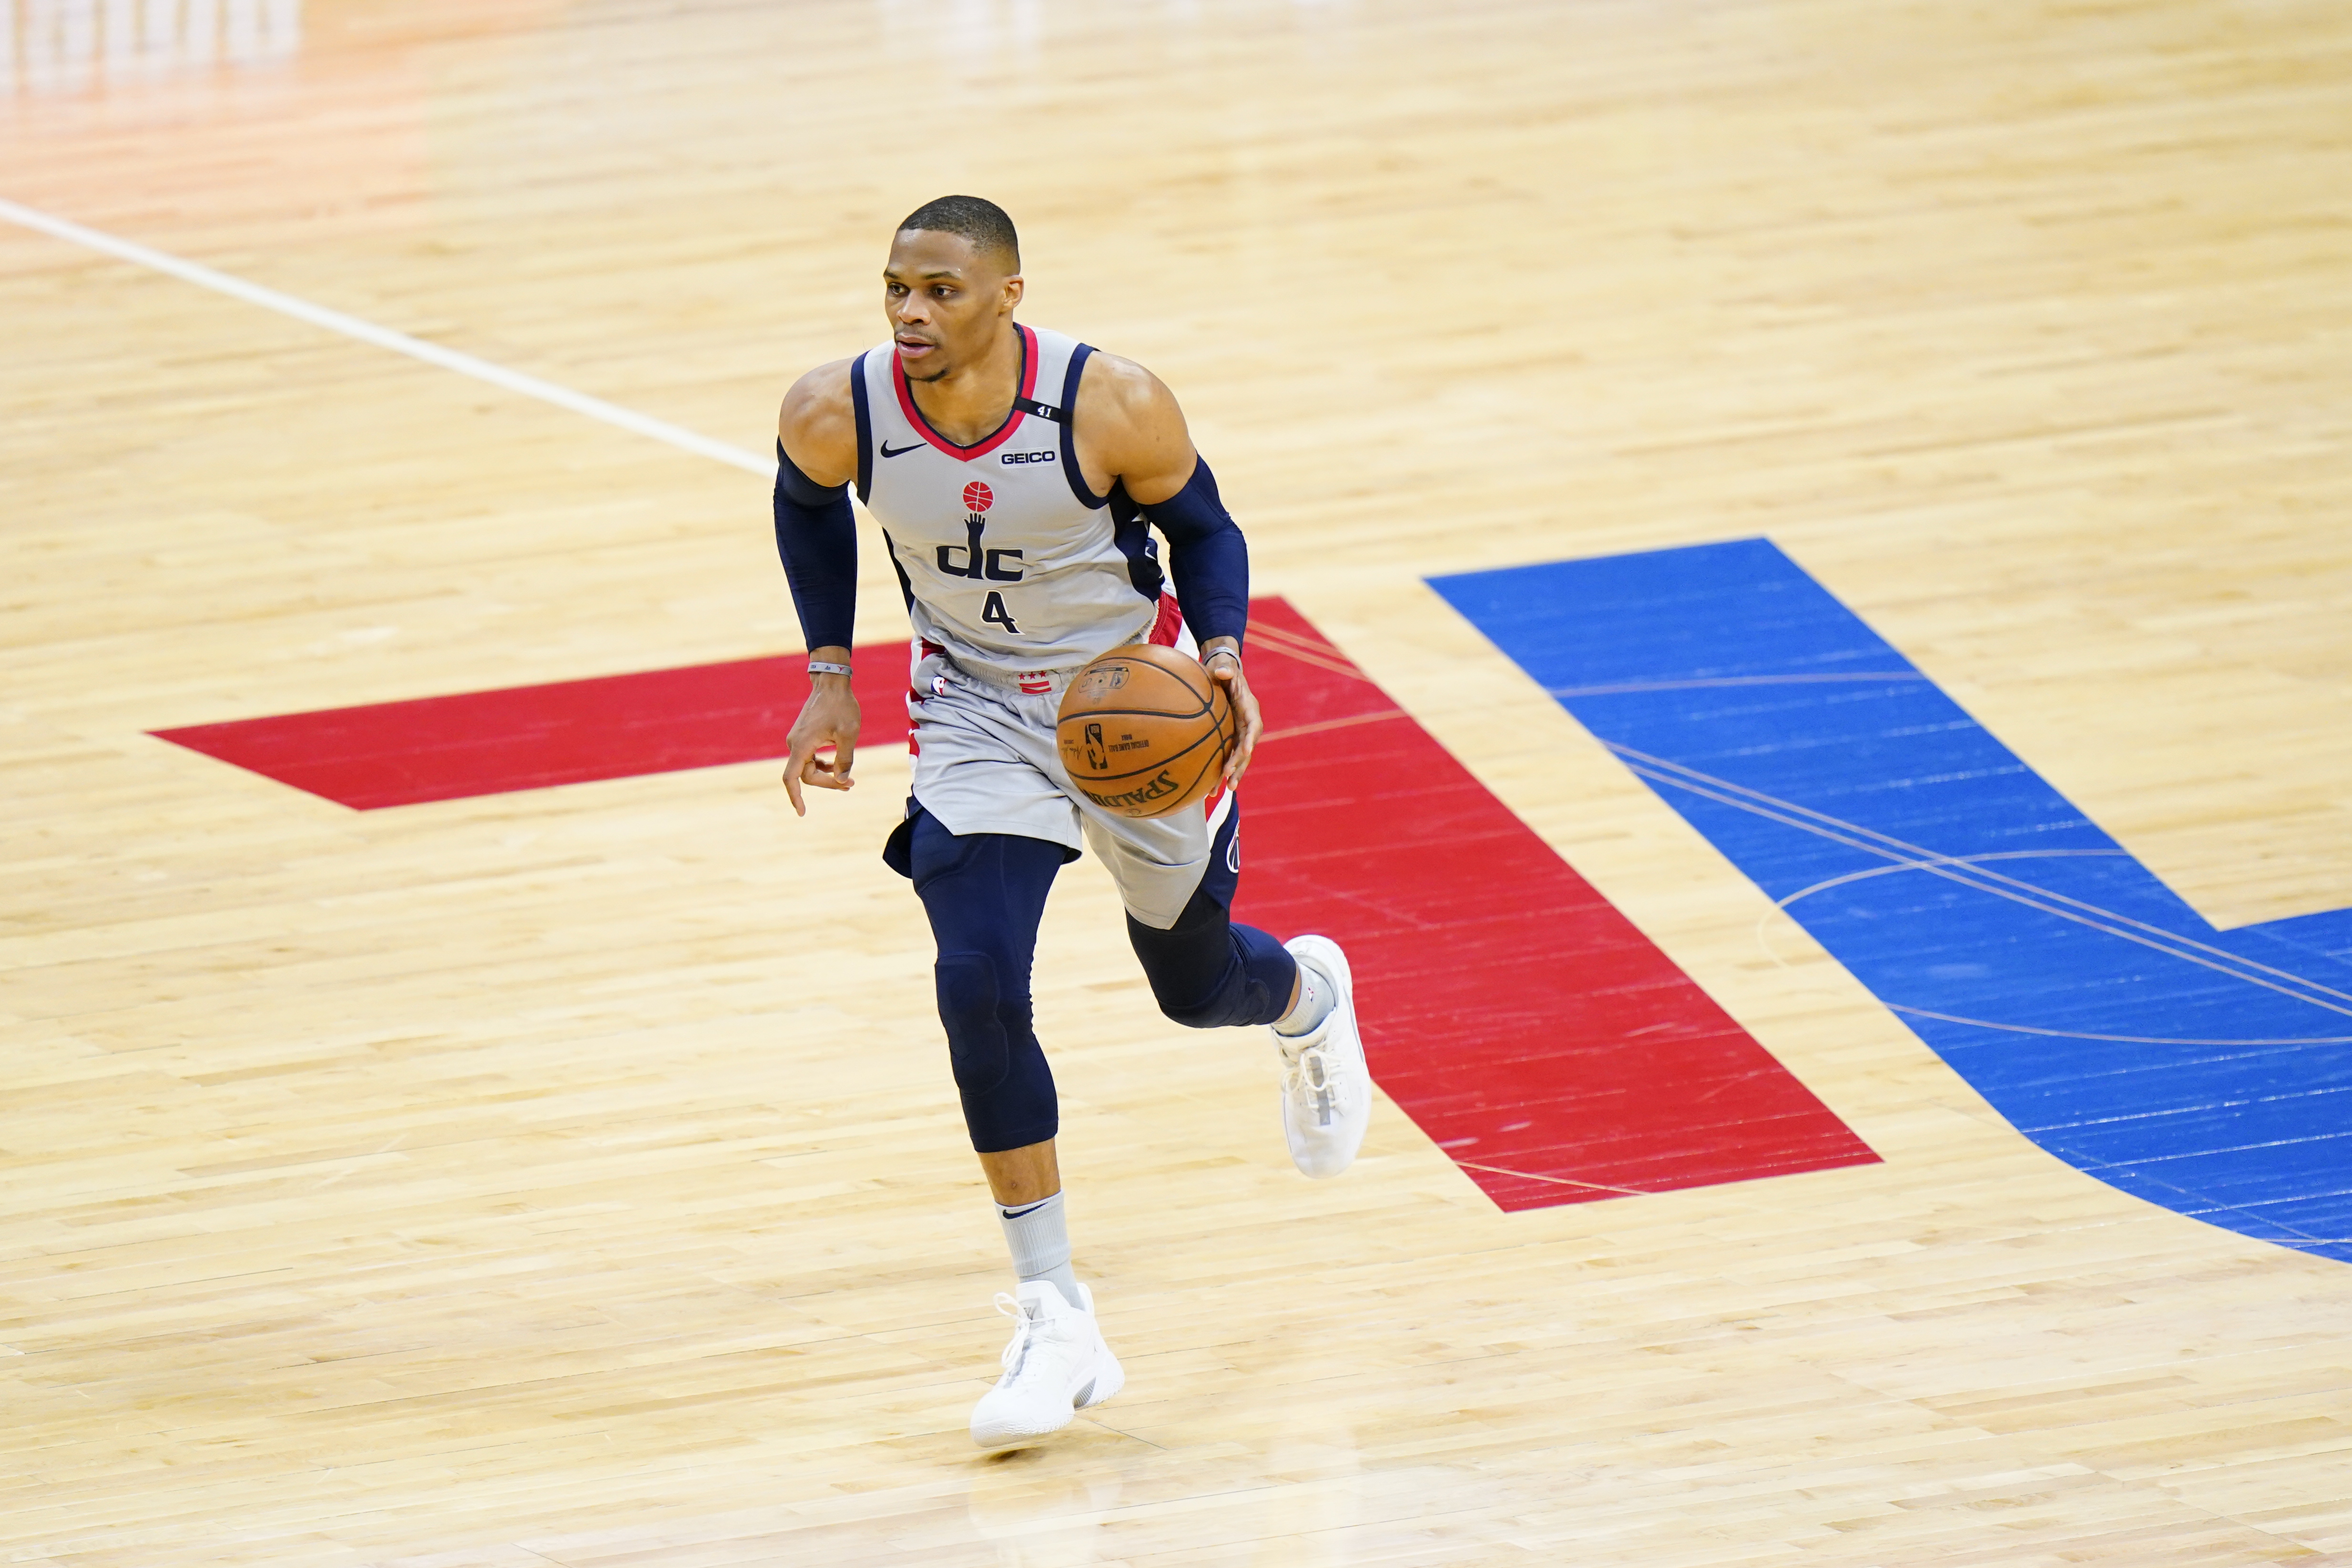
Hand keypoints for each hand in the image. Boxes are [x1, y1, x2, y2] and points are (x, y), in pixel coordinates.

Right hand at [781, 662, 859, 815]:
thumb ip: (845, 759)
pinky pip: (809, 758)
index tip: (802, 812)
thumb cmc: (841, 706)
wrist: (831, 683)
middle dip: (827, 783)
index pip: (791, 778)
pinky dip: (822, 765)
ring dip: (826, 775)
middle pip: (806, 775)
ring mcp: (797, 740)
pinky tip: (836, 765)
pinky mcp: (803, 736)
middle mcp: (795, 744)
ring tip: (850, 780)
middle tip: (851, 785)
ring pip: (808, 767)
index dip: (795, 797)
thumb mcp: (849, 734)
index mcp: (802, 745)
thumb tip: (841, 780)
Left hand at [1201, 637, 1259, 788]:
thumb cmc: (1224, 671)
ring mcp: (1240, 734)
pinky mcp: (1231, 740)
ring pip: (1239, 759)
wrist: (1224, 676)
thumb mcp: (1225, 668)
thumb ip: (1224, 671)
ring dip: (1233, 774)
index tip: (1246, 751)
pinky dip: (1221, 773)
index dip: (1250, 740)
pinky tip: (1210, 790)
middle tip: (1230, 779)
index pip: (1253, 727)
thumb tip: (1220, 672)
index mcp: (1250, 709)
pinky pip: (1227, 758)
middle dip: (1240, 765)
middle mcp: (1248, 725)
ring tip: (1225, 790)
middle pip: (1247, 749)